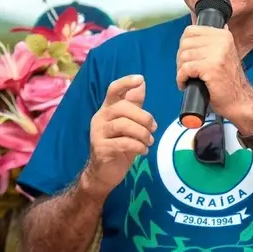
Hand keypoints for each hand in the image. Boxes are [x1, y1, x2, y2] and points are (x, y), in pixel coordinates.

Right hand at [82, 74, 156, 198]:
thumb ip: (134, 105)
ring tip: (149, 141)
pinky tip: (144, 151)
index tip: (140, 79)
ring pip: (122, 125)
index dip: (125, 82)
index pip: (113, 90)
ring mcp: (98, 133)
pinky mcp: (101, 149)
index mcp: (108, 109)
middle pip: (122, 107)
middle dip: (143, 116)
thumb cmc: (119, 145)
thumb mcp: (130, 124)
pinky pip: (122, 143)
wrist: (104, 172)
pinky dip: (137, 146)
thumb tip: (142, 84)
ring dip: (142, 133)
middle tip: (154, 128)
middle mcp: (100, 118)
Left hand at [176, 25, 252, 129]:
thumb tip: (193, 29)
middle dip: (181, 59)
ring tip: (188, 78)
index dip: (184, 46)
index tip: (188, 58)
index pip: (190, 30)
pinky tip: (186, 84)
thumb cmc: (228, 81)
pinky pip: (185, 69)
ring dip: (181, 70)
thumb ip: (211, 41)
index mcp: (223, 35)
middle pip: (185, 43)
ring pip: (183, 56)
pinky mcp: (211, 67)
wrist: (239, 100)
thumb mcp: (224, 53)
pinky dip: (181, 78)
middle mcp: (222, 41)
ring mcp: (217, 54)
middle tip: (187, 71)